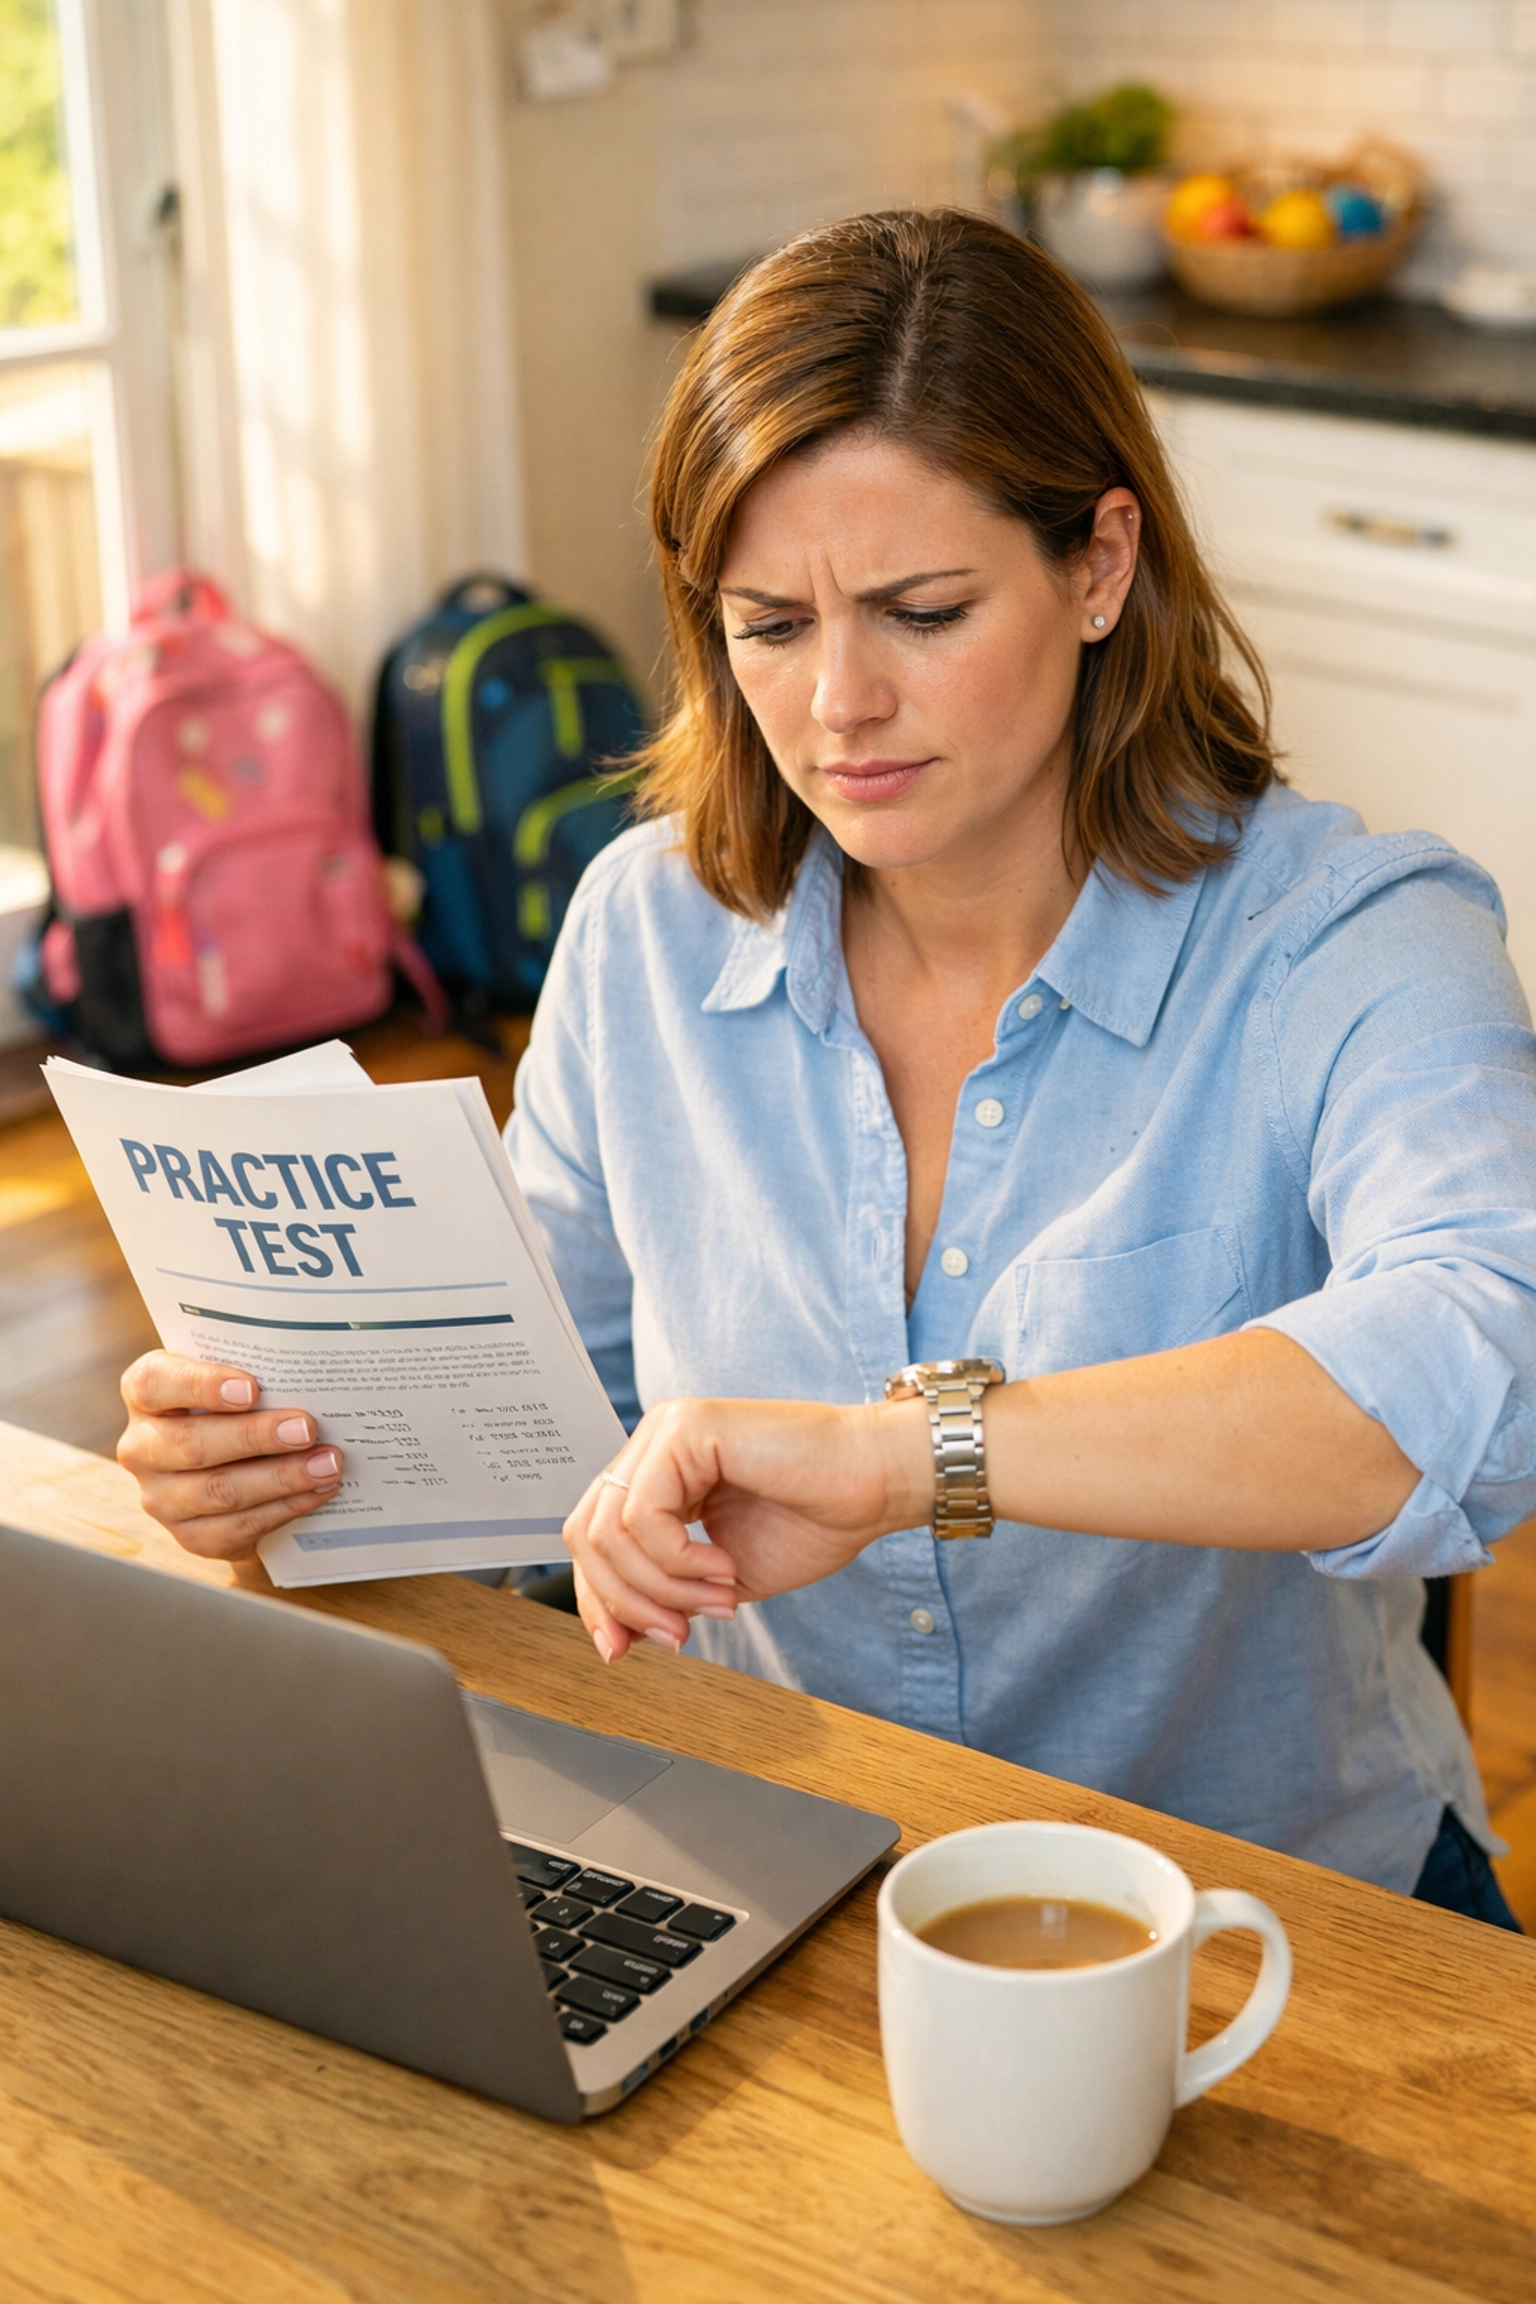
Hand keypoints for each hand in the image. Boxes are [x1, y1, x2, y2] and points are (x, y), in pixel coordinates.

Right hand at [117, 1351, 343, 1559]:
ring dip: (280, 1478)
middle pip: (192, 1444)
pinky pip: (237, 1527)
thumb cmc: (234, 1403)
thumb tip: (304, 1372)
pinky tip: (317, 1491)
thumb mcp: (232, 1376)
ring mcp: (161, 1497)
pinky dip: (284, 1508)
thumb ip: (253, 1370)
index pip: (155, 1384)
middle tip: (307, 1428)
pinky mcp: (189, 1534)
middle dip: (256, 1437)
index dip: (202, 1386)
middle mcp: (142, 1447)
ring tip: (326, 1464)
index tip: (252, 1389)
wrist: (231, 1460)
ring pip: (218, 1491)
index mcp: (145, 1394)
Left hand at [562, 1393, 931, 1661]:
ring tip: (716, 1599)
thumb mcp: (720, 1578)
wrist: (876, 1484)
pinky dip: (677, 1560)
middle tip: (675, 1634)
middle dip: (622, 1600)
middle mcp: (655, 1446)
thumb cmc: (817, 1518)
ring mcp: (667, 1431)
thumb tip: (618, 1635)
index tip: (621, 1650)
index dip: (599, 1601)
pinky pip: (644, 1515)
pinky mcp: (686, 1429)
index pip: (594, 1537)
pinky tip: (723, 1568)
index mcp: (660, 1474)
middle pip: (587, 1532)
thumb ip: (668, 1594)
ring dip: (661, 1586)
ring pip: (609, 1529)